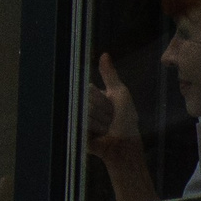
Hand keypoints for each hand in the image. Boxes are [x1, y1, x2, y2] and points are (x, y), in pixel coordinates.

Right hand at [86, 52, 155, 200]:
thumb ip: (110, 75)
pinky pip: (78, 122)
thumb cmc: (125, 121)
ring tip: (104, 128)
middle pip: (84, 99)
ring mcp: (78, 117)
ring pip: (83, 111)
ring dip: (98, 121)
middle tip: (109, 119)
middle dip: (100, 110)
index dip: (100, 98)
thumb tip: (104, 53)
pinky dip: (91, 128)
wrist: (122, 146)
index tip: (110, 107)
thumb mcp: (120, 94)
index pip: (87, 88)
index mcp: (93, 95)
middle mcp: (83, 104)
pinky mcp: (74, 129)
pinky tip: (96, 134)